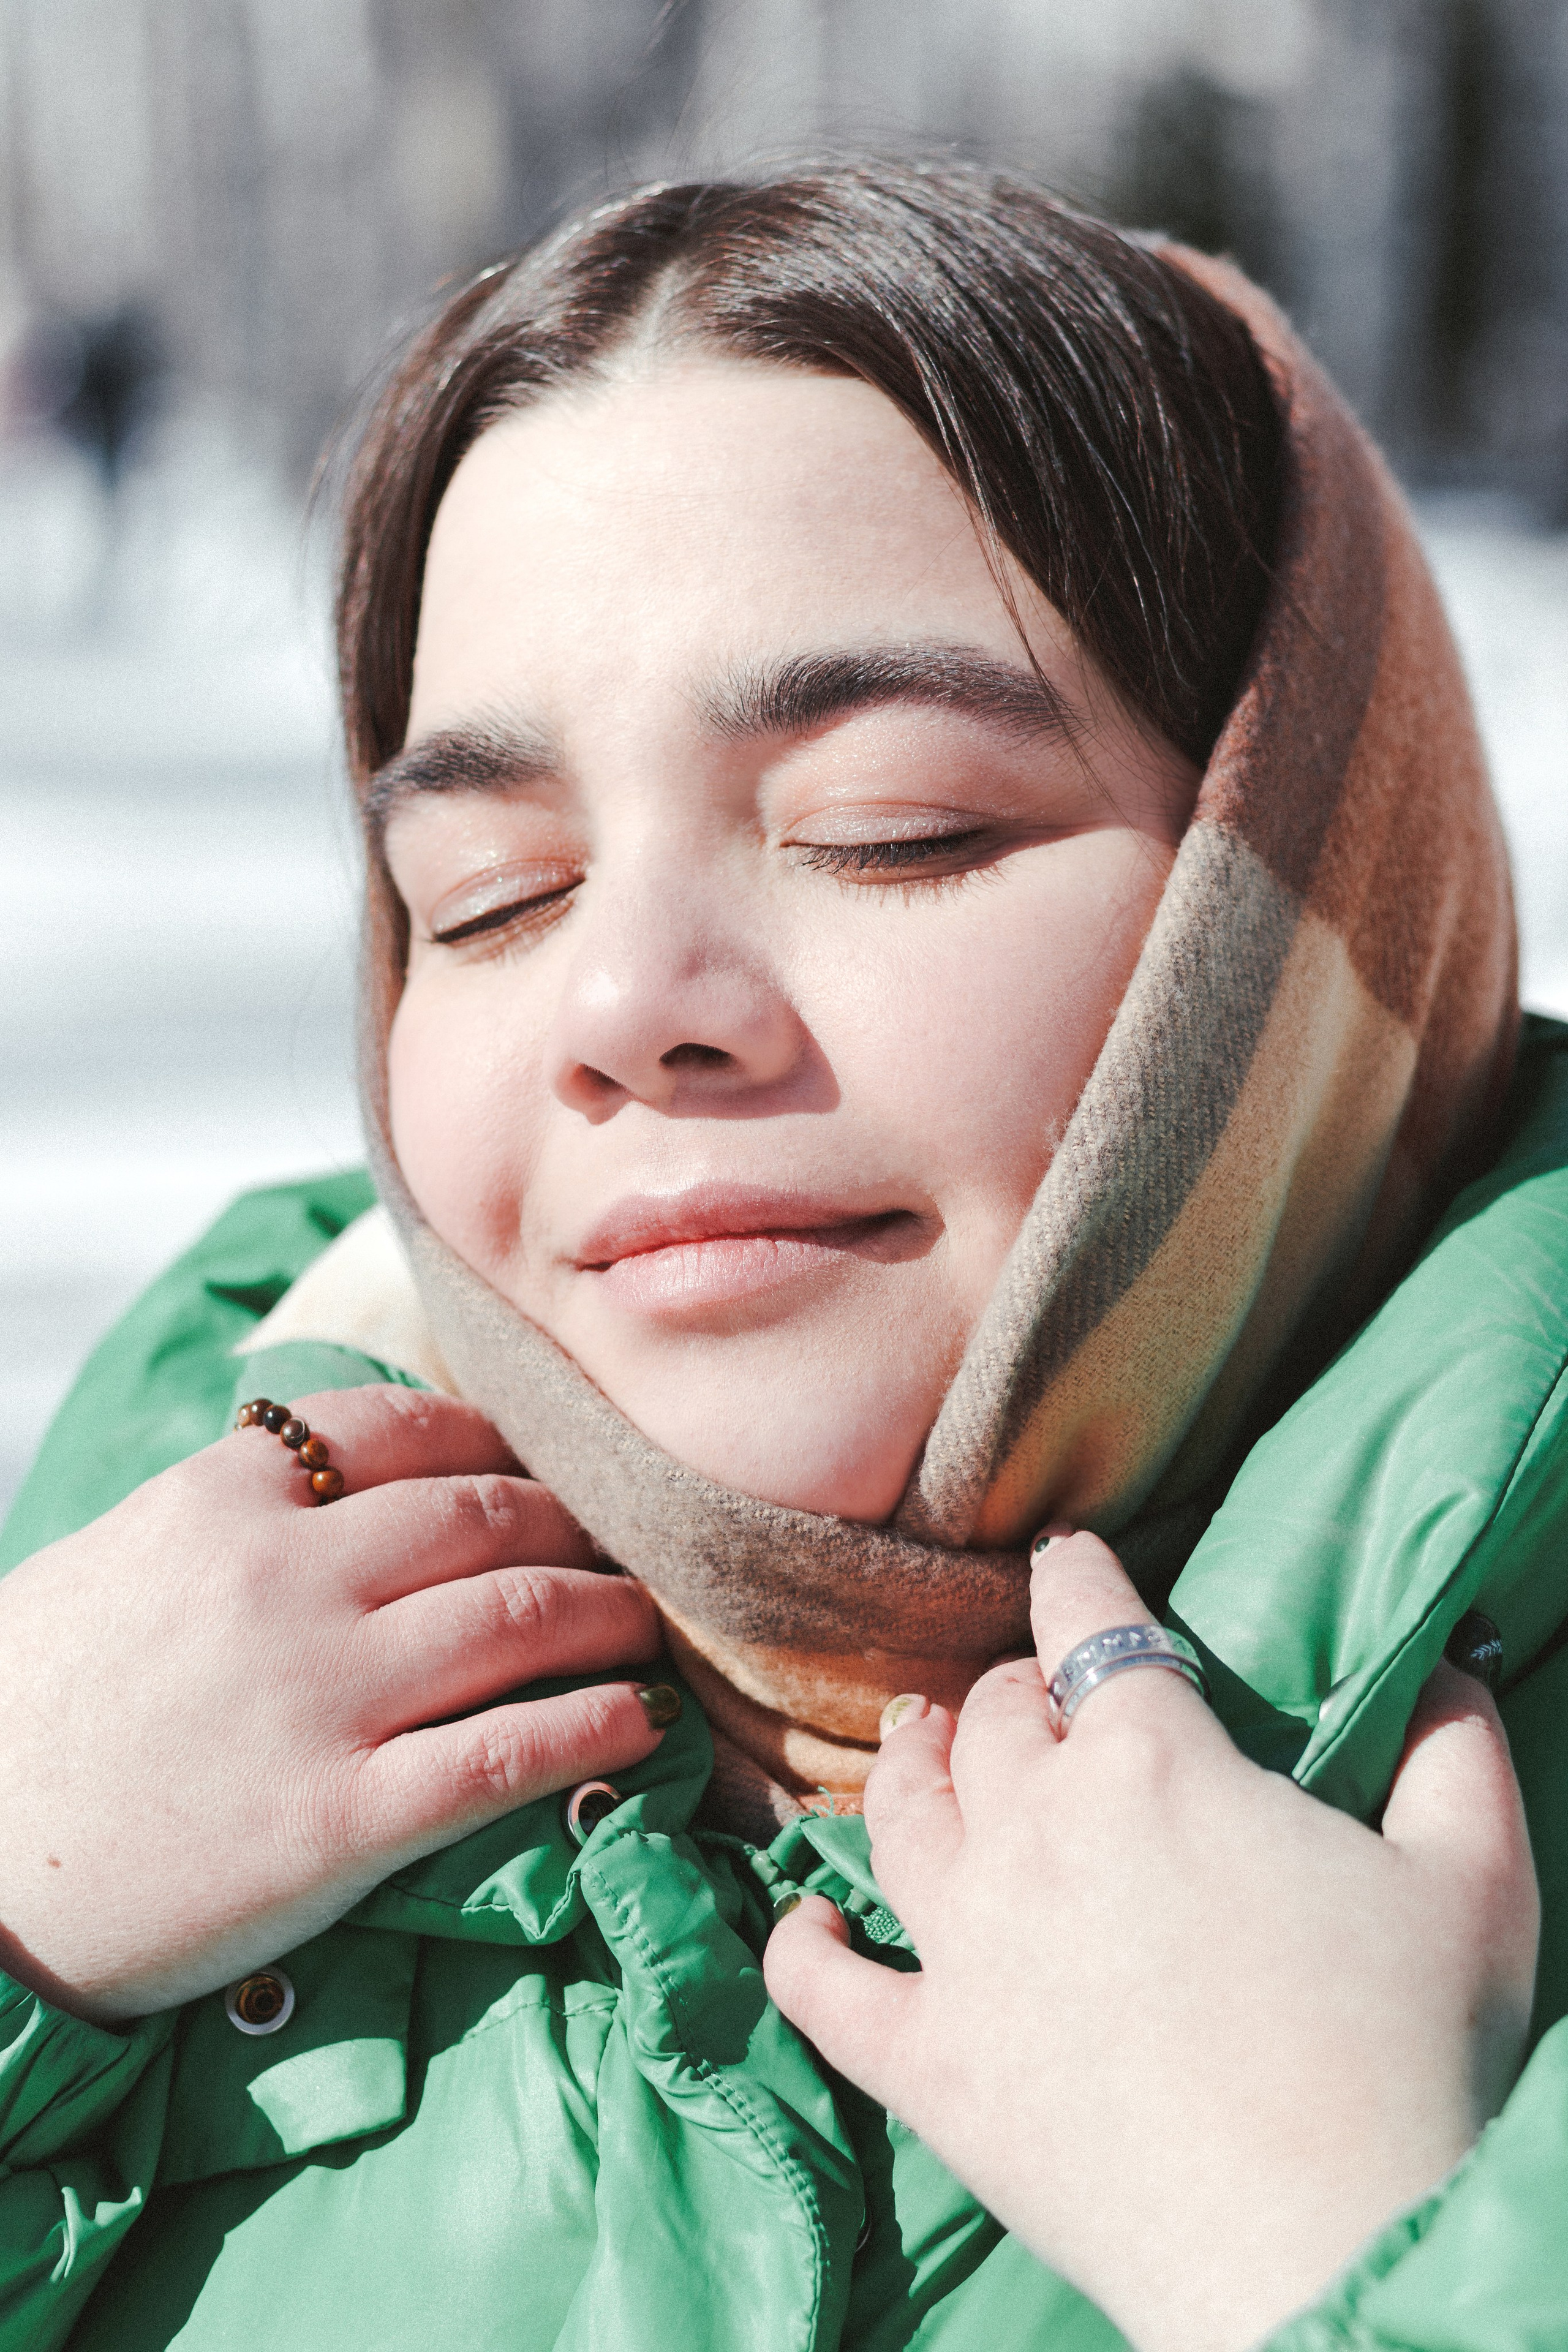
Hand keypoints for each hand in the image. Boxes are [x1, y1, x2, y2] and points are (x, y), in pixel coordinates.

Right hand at [0, 1387, 667, 2020]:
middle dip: (572, 1529)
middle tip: (614, 1553)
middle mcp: (282, 1579)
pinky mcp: (342, 1820)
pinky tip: (642, 1720)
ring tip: (645, 1627)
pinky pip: (510, 1752)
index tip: (540, 1472)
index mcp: (220, 1500)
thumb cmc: (27, 1715)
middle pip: (487, 1517)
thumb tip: (333, 1476)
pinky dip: (598, 1726)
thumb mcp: (114, 1560)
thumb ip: (231, 1511)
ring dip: (610, 1615)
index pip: (405, 1428)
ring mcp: (319, 1698)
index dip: (497, 1446)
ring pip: (522, 1618)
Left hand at [765, 1531, 1538, 2351]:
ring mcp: (966, 1947)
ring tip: (914, 1740)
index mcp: (1154, 1764)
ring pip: (901, 1813)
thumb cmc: (1408, 2061)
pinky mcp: (930, 2063)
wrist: (1328, 2255)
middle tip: (1040, 1702)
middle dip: (1016, 1693)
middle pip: (995, 1719)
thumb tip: (1449, 1659)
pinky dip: (804, 1948)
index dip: (1079, 1577)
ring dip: (907, 1765)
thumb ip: (1455, 1748)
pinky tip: (808, 1919)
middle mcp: (1035, 1831)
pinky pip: (827, 1990)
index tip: (1067, 1558)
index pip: (1095, 1626)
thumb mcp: (1475, 1879)